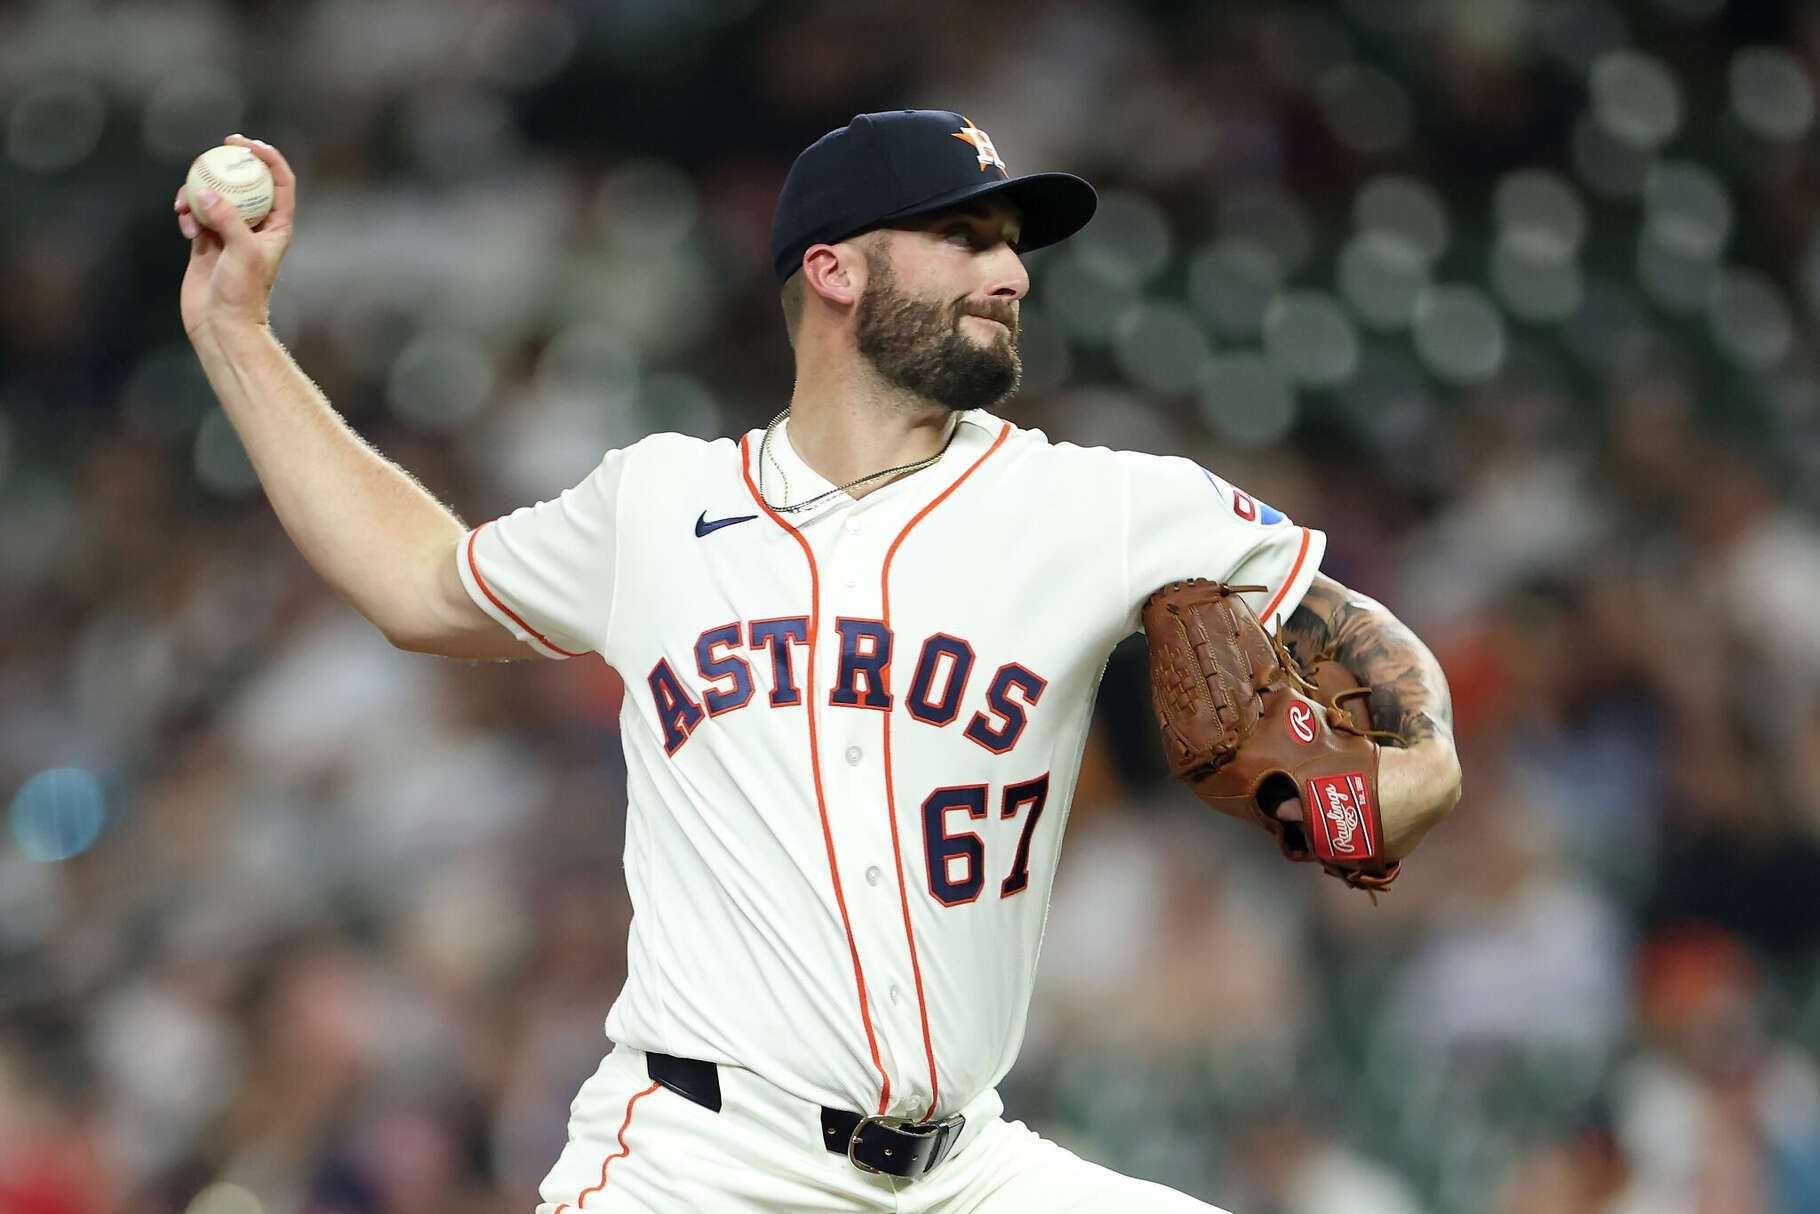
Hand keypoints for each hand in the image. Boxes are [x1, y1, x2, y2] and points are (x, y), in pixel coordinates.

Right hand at [175, 134, 296, 337]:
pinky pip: (196, 212)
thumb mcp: (242, 252)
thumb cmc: (242, 293)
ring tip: (185, 205)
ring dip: (198, 191)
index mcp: (277, 226)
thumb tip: (205, 189)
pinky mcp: (207, 240)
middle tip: (215, 148)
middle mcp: (255, 226)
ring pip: (215, 195)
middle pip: (245, 182)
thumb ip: (227, 218)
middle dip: (229, 163)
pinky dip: (188, 212)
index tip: (246, 144)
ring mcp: (229, 232)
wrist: (222, 324)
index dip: (268, 157)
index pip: (280, 182)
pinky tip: (185, 225)